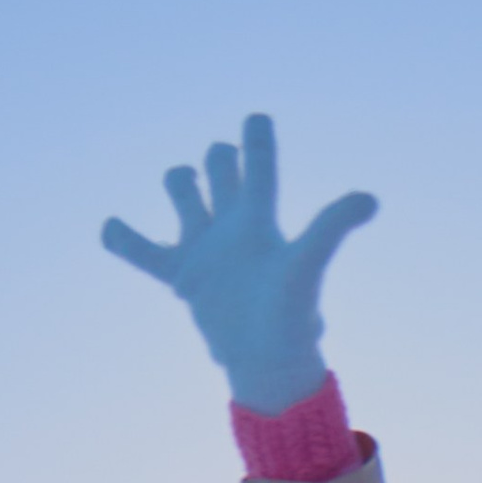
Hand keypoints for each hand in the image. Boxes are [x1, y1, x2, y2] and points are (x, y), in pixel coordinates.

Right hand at [101, 113, 375, 411]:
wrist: (267, 363)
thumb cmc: (291, 316)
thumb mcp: (307, 264)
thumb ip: (331, 227)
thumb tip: (371, 199)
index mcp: (259, 218)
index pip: (257, 165)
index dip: (256, 138)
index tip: (257, 119)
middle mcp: (232, 226)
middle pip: (220, 167)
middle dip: (220, 159)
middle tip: (225, 169)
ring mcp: (204, 248)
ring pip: (184, 194)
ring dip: (181, 184)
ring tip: (185, 188)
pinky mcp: (181, 276)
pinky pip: (144, 253)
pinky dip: (123, 240)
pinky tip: (110, 227)